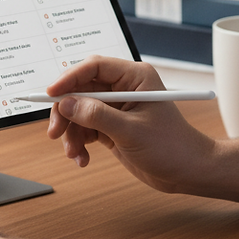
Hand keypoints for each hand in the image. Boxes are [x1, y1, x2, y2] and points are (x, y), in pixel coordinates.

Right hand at [45, 56, 216, 192]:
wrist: (187, 172)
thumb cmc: (172, 146)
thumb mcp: (132, 131)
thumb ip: (97, 115)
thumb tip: (67, 103)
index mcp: (135, 77)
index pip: (94, 66)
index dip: (69, 77)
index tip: (51, 93)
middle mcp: (123, 88)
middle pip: (81, 89)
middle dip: (66, 111)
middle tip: (56, 131)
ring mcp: (116, 108)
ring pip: (78, 111)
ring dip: (71, 132)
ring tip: (75, 153)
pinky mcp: (111, 126)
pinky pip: (84, 128)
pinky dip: (78, 142)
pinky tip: (82, 158)